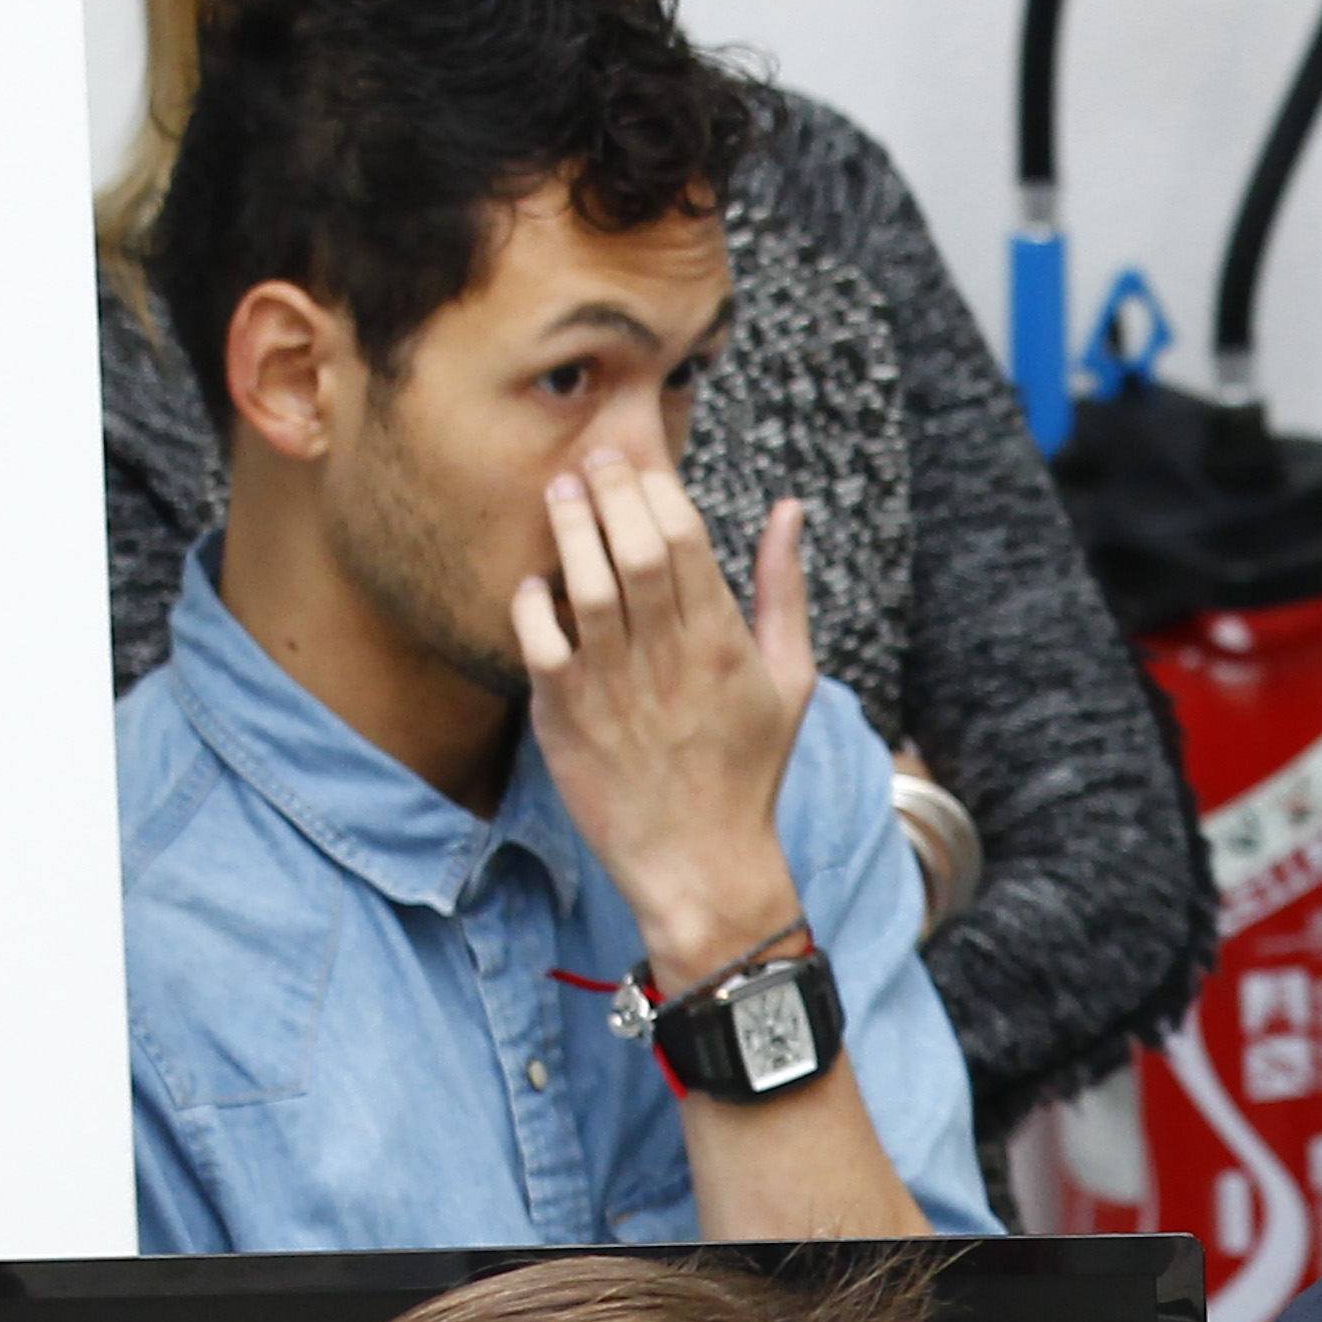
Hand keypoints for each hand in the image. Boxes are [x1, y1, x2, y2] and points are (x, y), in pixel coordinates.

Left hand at [521, 451, 816, 990]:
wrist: (701, 863)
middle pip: (638, 549)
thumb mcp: (789, 680)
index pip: (688, 539)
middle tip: (590, 459)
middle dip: (611, 491)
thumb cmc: (745, 770)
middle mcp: (672, 660)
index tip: (635, 460)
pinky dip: (532, 602)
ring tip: (558, 494)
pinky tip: (537, 585)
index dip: (656, 487)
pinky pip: (540, 642)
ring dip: (570, 531)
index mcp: (725, 644)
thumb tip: (788, 511)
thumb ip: (783, 592)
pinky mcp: (569, 716)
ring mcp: (617, 687)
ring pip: (588, 585)